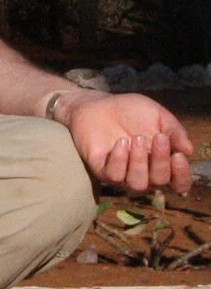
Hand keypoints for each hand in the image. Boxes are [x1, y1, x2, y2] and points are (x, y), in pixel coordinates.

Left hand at [61, 92, 196, 195]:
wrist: (100, 105)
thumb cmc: (132, 112)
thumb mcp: (159, 117)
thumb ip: (175, 132)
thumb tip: (189, 150)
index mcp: (162, 163)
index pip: (178, 183)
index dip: (182, 175)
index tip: (178, 156)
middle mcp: (145, 173)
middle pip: (159, 181)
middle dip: (161, 160)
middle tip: (158, 137)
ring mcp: (123, 174)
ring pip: (138, 184)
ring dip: (140, 162)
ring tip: (136, 139)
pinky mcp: (102, 170)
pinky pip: (114, 176)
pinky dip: (120, 161)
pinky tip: (121, 142)